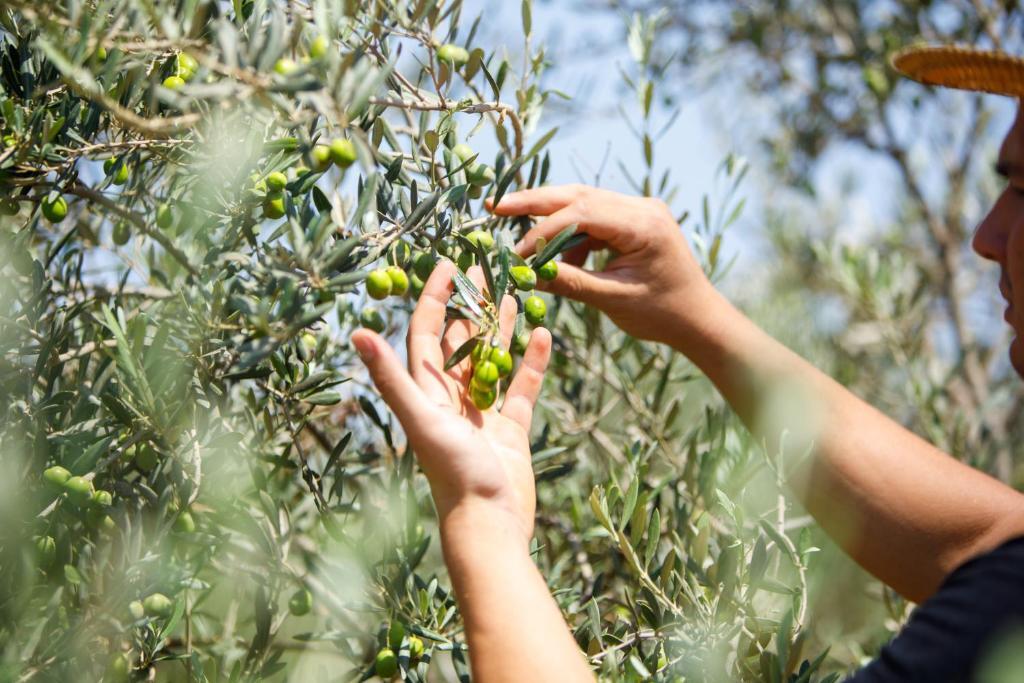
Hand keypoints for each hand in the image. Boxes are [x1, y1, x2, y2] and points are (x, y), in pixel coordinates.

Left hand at [351, 260, 551, 543]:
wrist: (489, 524)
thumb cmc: (453, 473)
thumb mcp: (421, 418)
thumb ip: (391, 377)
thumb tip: (355, 331)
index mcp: (426, 392)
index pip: (426, 333)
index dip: (435, 297)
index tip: (448, 263)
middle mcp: (450, 399)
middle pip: (460, 341)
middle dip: (471, 305)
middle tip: (487, 269)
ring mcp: (481, 415)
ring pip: (491, 360)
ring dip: (501, 329)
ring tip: (514, 293)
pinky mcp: (510, 431)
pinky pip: (521, 389)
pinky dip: (532, 364)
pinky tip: (544, 336)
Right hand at [489, 184, 712, 344]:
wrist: (699, 318)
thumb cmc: (662, 314)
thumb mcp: (613, 300)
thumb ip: (570, 282)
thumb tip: (526, 274)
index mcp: (643, 224)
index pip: (583, 211)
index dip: (544, 228)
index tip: (518, 251)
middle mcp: (642, 207)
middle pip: (579, 194)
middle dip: (536, 202)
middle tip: (497, 207)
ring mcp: (639, 210)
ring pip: (584, 202)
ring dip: (552, 220)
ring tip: (525, 243)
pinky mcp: (635, 220)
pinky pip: (595, 217)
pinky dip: (572, 234)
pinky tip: (561, 259)